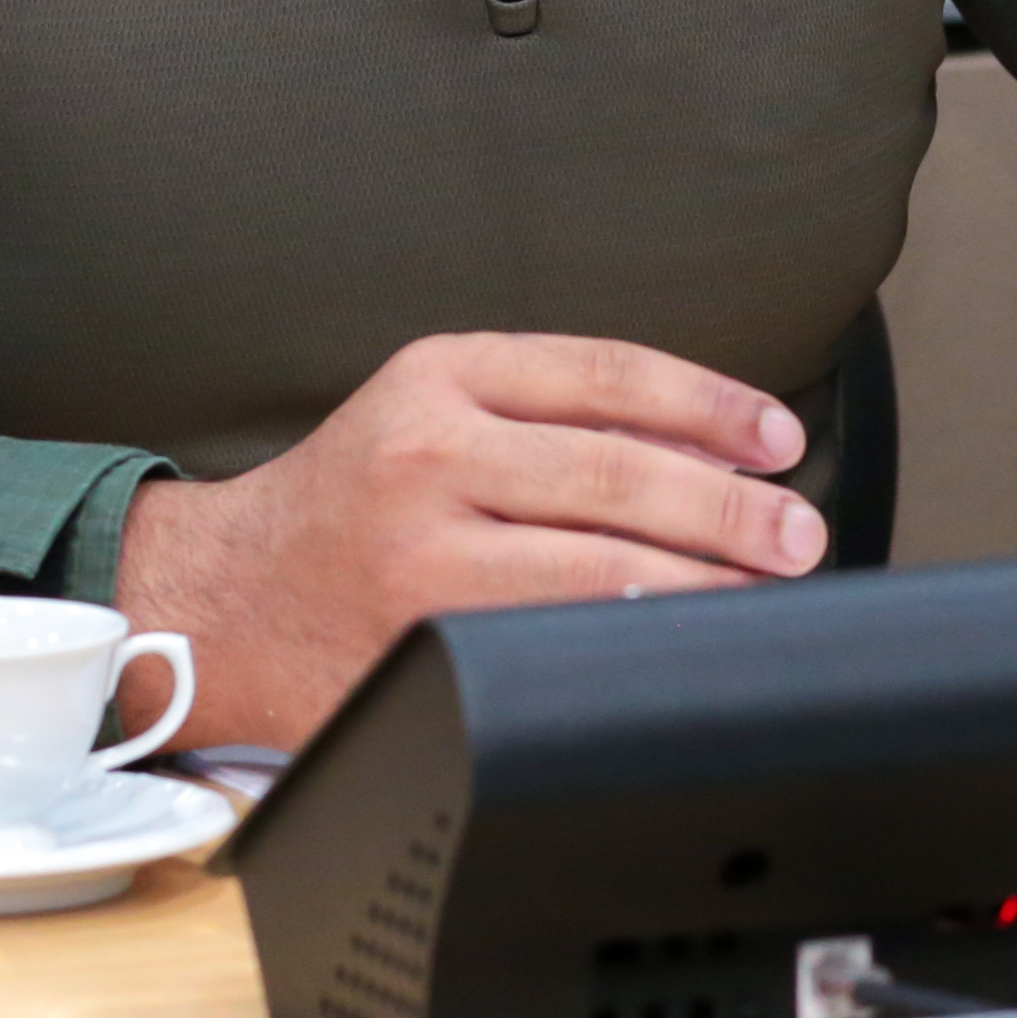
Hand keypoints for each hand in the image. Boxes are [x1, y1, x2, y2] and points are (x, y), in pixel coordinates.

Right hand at [109, 333, 827, 751]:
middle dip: (729, 509)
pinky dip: (632, 642)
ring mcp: (423, 556)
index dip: (711, 405)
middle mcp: (427, 453)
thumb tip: (705, 446)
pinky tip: (681, 643)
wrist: (221, 597)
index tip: (777, 438)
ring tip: (764, 588)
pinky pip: (554, 643)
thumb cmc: (346, 504)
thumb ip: (545, 414)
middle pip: (617, 475)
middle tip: (795, 532)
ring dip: (702, 584)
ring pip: (598, 569)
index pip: (606, 375)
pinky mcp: (422, 643)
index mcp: (438, 376)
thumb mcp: (426, 411)